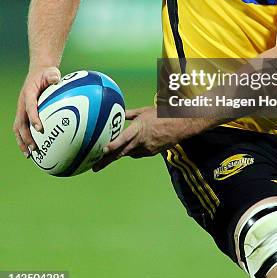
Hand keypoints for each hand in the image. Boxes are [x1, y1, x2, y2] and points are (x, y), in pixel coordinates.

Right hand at [13, 66, 60, 156]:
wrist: (38, 73)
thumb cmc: (46, 74)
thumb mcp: (50, 71)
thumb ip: (52, 75)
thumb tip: (57, 79)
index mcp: (28, 94)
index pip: (30, 107)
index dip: (33, 118)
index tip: (40, 128)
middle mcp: (22, 104)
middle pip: (21, 123)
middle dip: (26, 137)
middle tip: (35, 148)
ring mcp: (22, 110)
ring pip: (18, 129)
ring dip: (22, 142)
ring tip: (30, 155)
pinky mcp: (24, 114)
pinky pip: (22, 129)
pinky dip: (25, 140)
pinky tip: (33, 150)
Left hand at [92, 106, 210, 171]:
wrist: (180, 125)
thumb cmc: (162, 115)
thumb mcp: (144, 111)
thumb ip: (129, 114)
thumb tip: (117, 113)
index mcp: (139, 128)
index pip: (124, 138)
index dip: (114, 145)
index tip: (104, 150)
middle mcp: (141, 141)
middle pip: (122, 152)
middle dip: (107, 160)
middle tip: (95, 167)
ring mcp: (146, 149)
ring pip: (128, 153)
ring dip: (118, 156)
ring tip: (103, 161)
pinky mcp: (151, 153)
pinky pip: (137, 153)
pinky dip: (131, 151)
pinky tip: (129, 148)